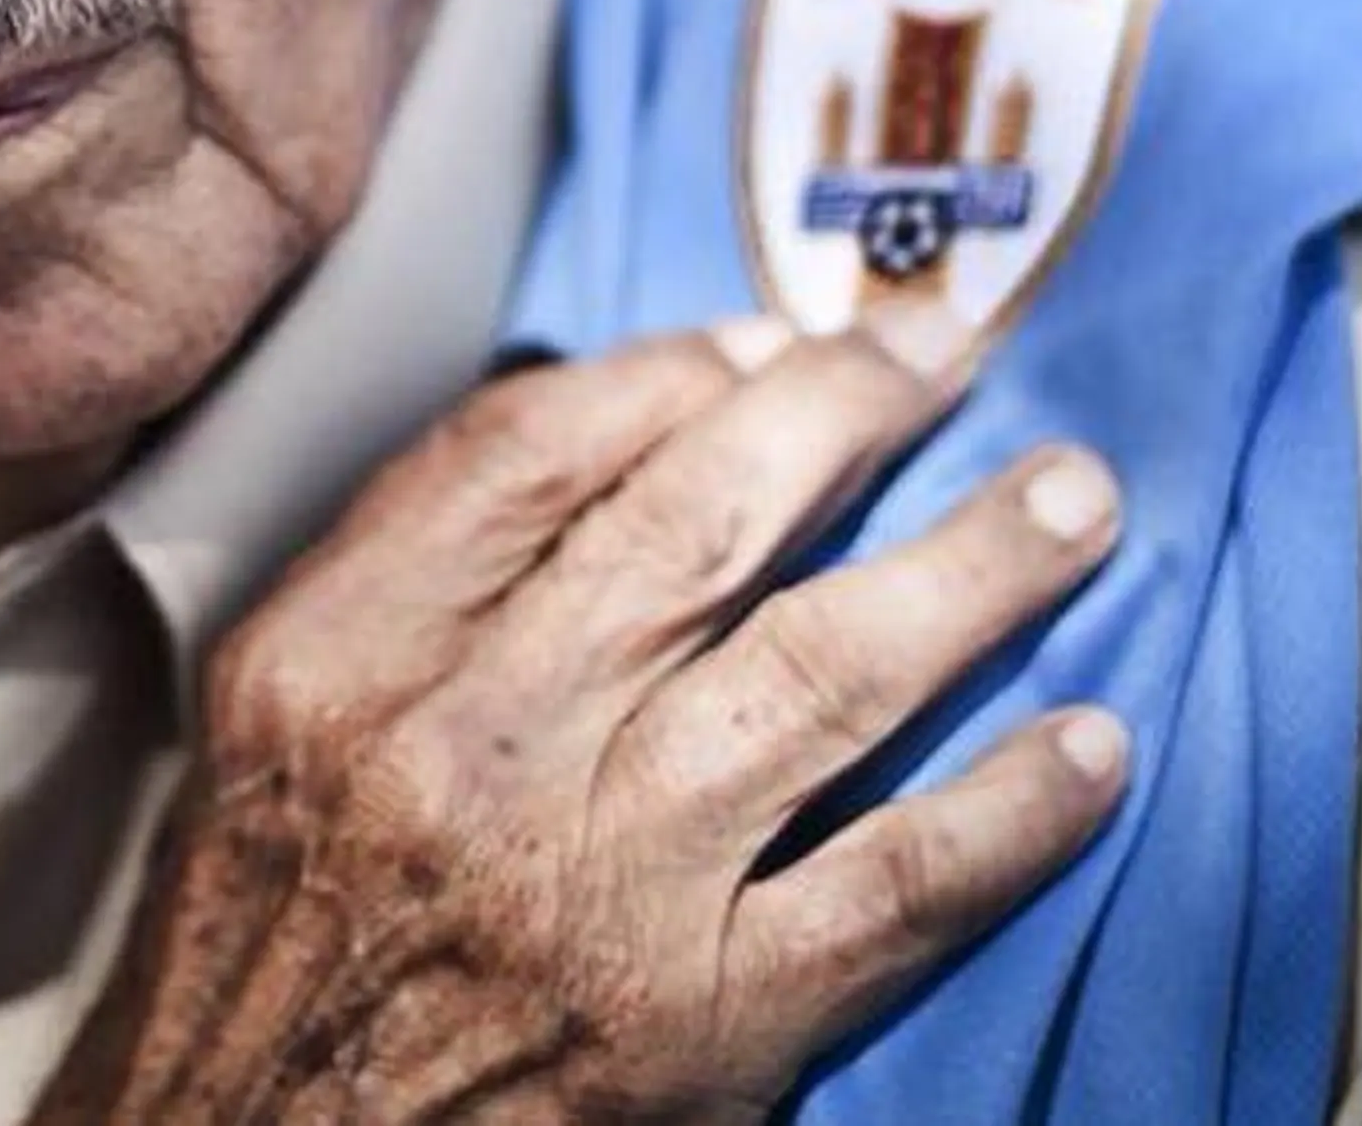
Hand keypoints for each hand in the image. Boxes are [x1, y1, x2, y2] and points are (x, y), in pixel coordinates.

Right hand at [31, 317, 1128, 1120]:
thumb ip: (403, 573)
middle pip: (699, 525)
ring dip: (973, 570)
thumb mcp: (270, 725)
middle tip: (951, 351)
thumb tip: (613, 422)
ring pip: (822, 671)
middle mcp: (469, 749)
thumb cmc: (272, 947)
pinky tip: (1091, 747)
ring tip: (1075, 499)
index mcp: (343, 659)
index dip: (676, 370)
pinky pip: (893, 884)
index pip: (535, 451)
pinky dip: (1008, 808)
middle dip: (848, 412)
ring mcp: (597, 885)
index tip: (774, 339)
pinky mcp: (702, 1023)